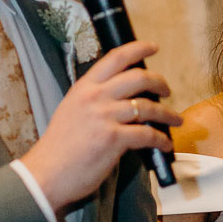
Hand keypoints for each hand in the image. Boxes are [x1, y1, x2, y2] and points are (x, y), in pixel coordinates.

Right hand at [23, 41, 180, 213]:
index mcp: (84, 88)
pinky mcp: (113, 138)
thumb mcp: (72, 111)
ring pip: (148, 107)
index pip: (115, 58)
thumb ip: (93, 100)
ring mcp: (104, 117)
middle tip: (167, 90)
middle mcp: (95, 97)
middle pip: (138, 78)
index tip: (153, 47)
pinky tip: (165, 142)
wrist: (46, 174)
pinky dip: (161, 139)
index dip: (138, 49)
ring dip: (167, 114)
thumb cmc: (59, 148)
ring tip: (175, 119)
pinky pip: (147, 134)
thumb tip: (120, 99)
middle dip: (159, 82)